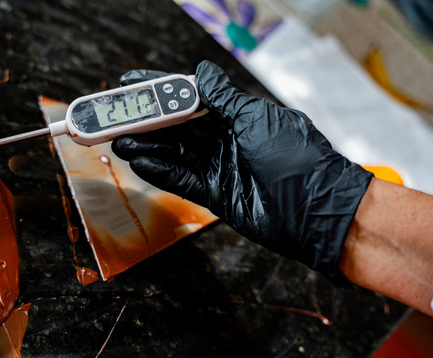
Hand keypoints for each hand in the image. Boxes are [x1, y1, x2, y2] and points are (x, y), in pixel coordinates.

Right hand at [112, 61, 372, 281]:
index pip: (191, 97)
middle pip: (177, 127)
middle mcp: (227, 139)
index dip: (160, 90)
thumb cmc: (297, 158)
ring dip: (147, 147)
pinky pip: (182, 180)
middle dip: (146, 122)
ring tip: (120, 141)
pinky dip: (161, 172)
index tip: (131, 84)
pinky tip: (140, 163)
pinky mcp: (218, 195)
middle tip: (115, 118)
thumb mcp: (257, 119)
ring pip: (175, 154)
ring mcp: (221, 167)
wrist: (317, 210)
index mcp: (238, 115)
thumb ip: (223, 100)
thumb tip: (202, 73)